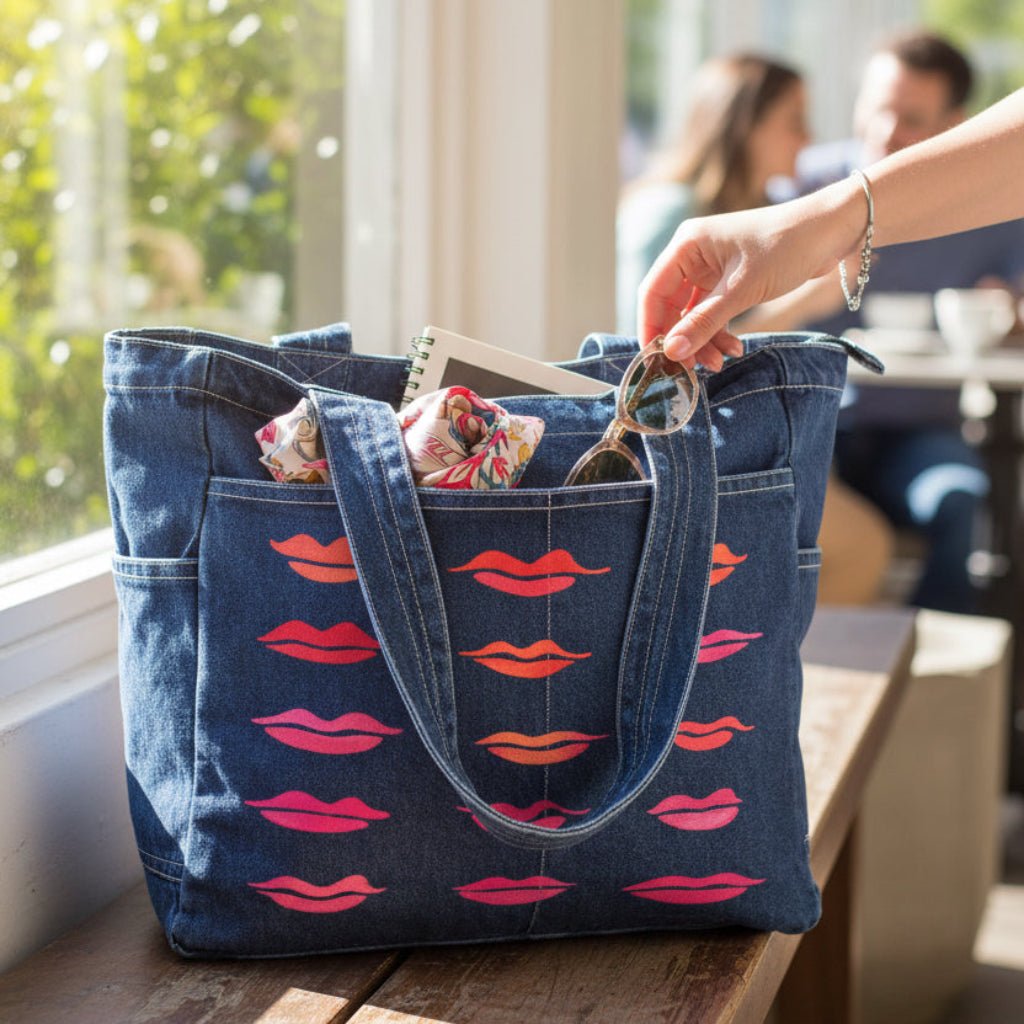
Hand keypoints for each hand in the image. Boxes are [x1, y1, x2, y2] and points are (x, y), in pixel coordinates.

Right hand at [638, 184, 864, 365]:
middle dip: (682, 339)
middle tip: (692, 369)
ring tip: (721, 362)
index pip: (653, 292)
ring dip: (704, 340)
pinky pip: (713, 314)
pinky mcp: (729, 281)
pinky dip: (720, 333)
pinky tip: (734, 348)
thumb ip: (704, 322)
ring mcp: (711, 269)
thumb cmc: (787, 246)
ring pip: (693, 315)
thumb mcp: (742, 290)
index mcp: (687, 245)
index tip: (657, 359)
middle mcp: (693, 256)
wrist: (832, 230)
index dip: (651, 327)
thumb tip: (671, 352)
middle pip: (670, 307)